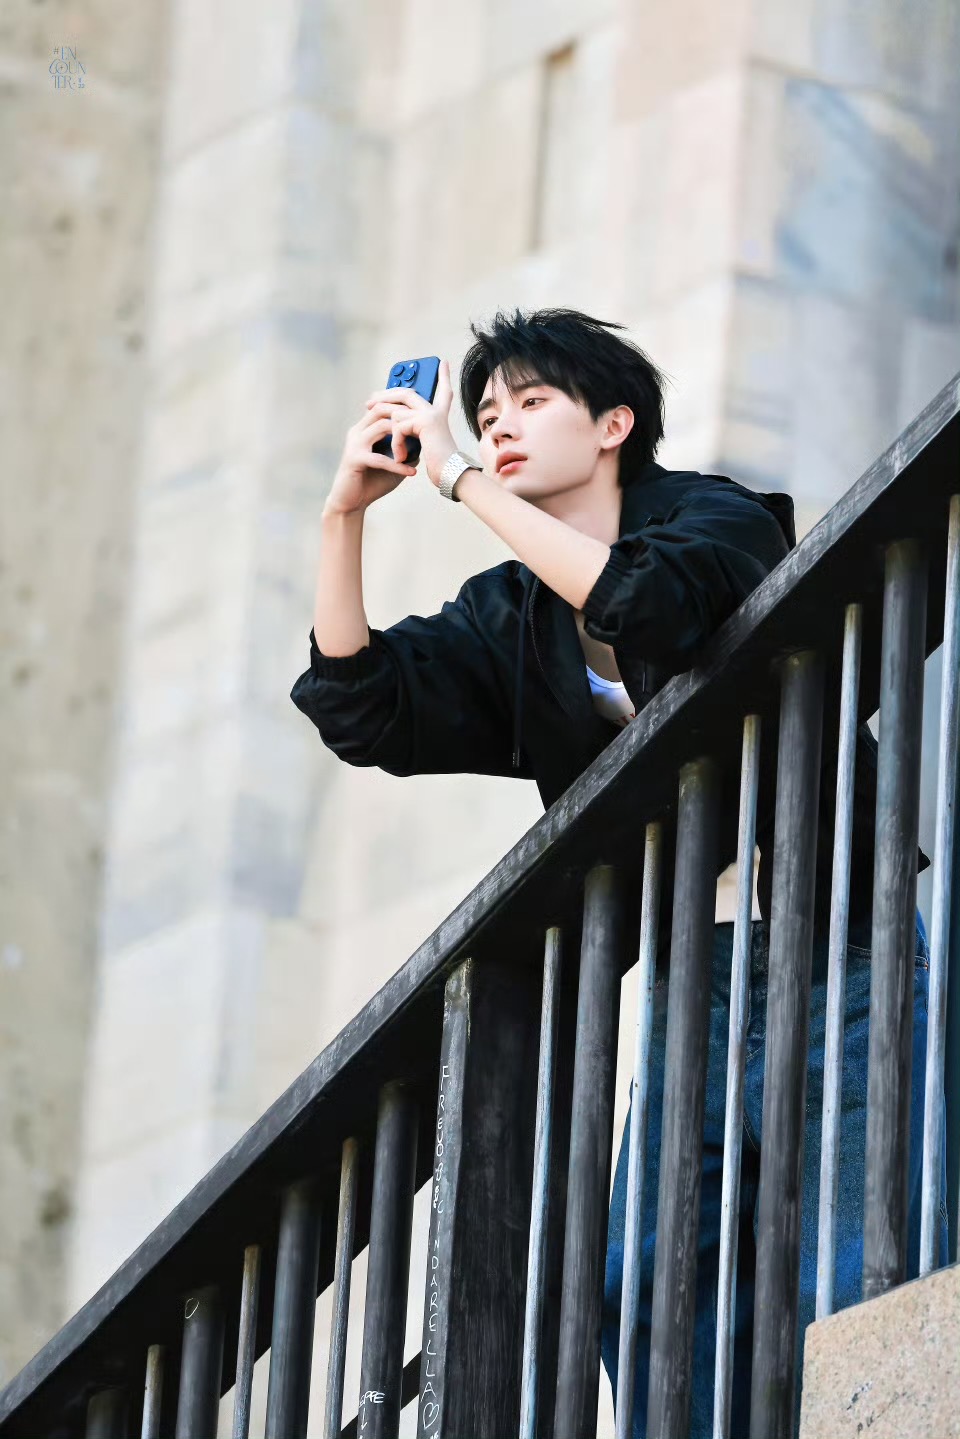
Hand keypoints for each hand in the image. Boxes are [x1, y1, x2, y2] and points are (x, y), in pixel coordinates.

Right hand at [324, 399, 419, 517]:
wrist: (350, 503)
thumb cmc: (371, 482)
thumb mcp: (392, 463)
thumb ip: (405, 450)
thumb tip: (424, 442)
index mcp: (365, 429)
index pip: (383, 406)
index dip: (401, 404)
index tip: (421, 407)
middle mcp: (358, 432)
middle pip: (381, 409)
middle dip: (403, 412)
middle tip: (423, 420)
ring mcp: (355, 444)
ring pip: (381, 427)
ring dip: (402, 436)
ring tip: (419, 445)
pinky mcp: (354, 460)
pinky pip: (380, 458)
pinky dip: (398, 465)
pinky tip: (411, 473)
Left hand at [364, 359, 458, 492]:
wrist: (451, 475)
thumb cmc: (439, 465)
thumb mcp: (425, 443)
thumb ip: (414, 429)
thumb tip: (392, 417)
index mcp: (438, 415)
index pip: (443, 391)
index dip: (443, 376)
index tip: (443, 363)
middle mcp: (436, 411)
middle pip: (406, 392)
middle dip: (385, 395)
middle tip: (369, 402)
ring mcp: (430, 414)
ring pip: (396, 411)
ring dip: (388, 431)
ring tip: (393, 450)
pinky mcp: (425, 422)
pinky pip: (398, 426)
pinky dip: (395, 443)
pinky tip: (400, 457)